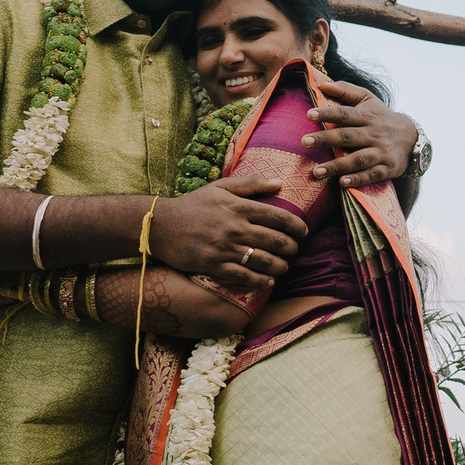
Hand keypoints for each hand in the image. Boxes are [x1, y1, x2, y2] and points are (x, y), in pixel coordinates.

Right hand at [150, 174, 307, 292]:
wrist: (161, 225)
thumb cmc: (193, 205)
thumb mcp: (220, 187)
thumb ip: (251, 184)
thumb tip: (280, 183)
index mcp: (239, 207)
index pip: (279, 217)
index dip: (296, 226)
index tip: (303, 231)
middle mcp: (235, 227)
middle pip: (276, 241)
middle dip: (292, 248)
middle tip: (294, 250)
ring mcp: (225, 248)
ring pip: (264, 261)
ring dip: (280, 266)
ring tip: (283, 266)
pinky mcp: (214, 265)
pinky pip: (245, 277)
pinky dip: (260, 281)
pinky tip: (267, 281)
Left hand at [302, 82, 418, 185]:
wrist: (411, 138)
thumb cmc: (381, 117)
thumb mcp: (368, 99)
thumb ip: (346, 90)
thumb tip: (322, 84)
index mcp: (367, 116)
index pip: (345, 114)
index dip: (328, 113)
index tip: (309, 114)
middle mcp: (374, 134)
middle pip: (348, 136)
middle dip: (326, 139)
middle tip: (304, 141)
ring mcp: (381, 152)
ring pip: (358, 159)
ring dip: (337, 165)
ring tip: (316, 171)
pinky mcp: (387, 168)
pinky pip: (372, 175)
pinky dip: (358, 179)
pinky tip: (342, 182)